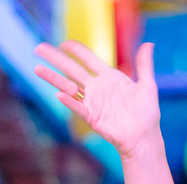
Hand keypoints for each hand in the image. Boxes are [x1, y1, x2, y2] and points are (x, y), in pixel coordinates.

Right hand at [34, 40, 160, 159]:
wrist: (144, 138)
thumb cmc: (147, 114)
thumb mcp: (148, 86)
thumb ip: (144, 65)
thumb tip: (149, 43)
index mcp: (110, 78)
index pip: (88, 59)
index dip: (76, 50)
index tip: (63, 42)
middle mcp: (98, 88)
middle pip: (72, 70)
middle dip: (55, 59)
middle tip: (39, 48)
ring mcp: (93, 103)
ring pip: (68, 87)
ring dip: (52, 78)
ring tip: (37, 68)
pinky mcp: (92, 117)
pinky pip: (77, 107)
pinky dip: (68, 101)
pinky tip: (58, 94)